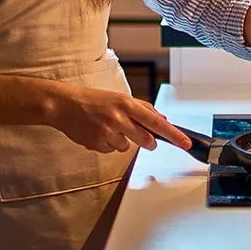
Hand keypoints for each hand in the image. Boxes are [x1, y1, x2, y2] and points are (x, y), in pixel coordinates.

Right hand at [50, 87, 191, 153]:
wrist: (65, 105)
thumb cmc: (94, 100)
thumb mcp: (120, 98)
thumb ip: (143, 108)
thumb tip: (164, 120)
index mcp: (127, 104)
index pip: (156, 122)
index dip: (173, 134)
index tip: (185, 143)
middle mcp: (119, 118)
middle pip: (146, 139)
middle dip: (147, 141)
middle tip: (137, 133)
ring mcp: (108, 132)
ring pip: (128, 147)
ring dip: (122, 141)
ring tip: (108, 128)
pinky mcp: (97, 144)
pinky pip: (112, 151)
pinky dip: (108, 145)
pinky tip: (99, 133)